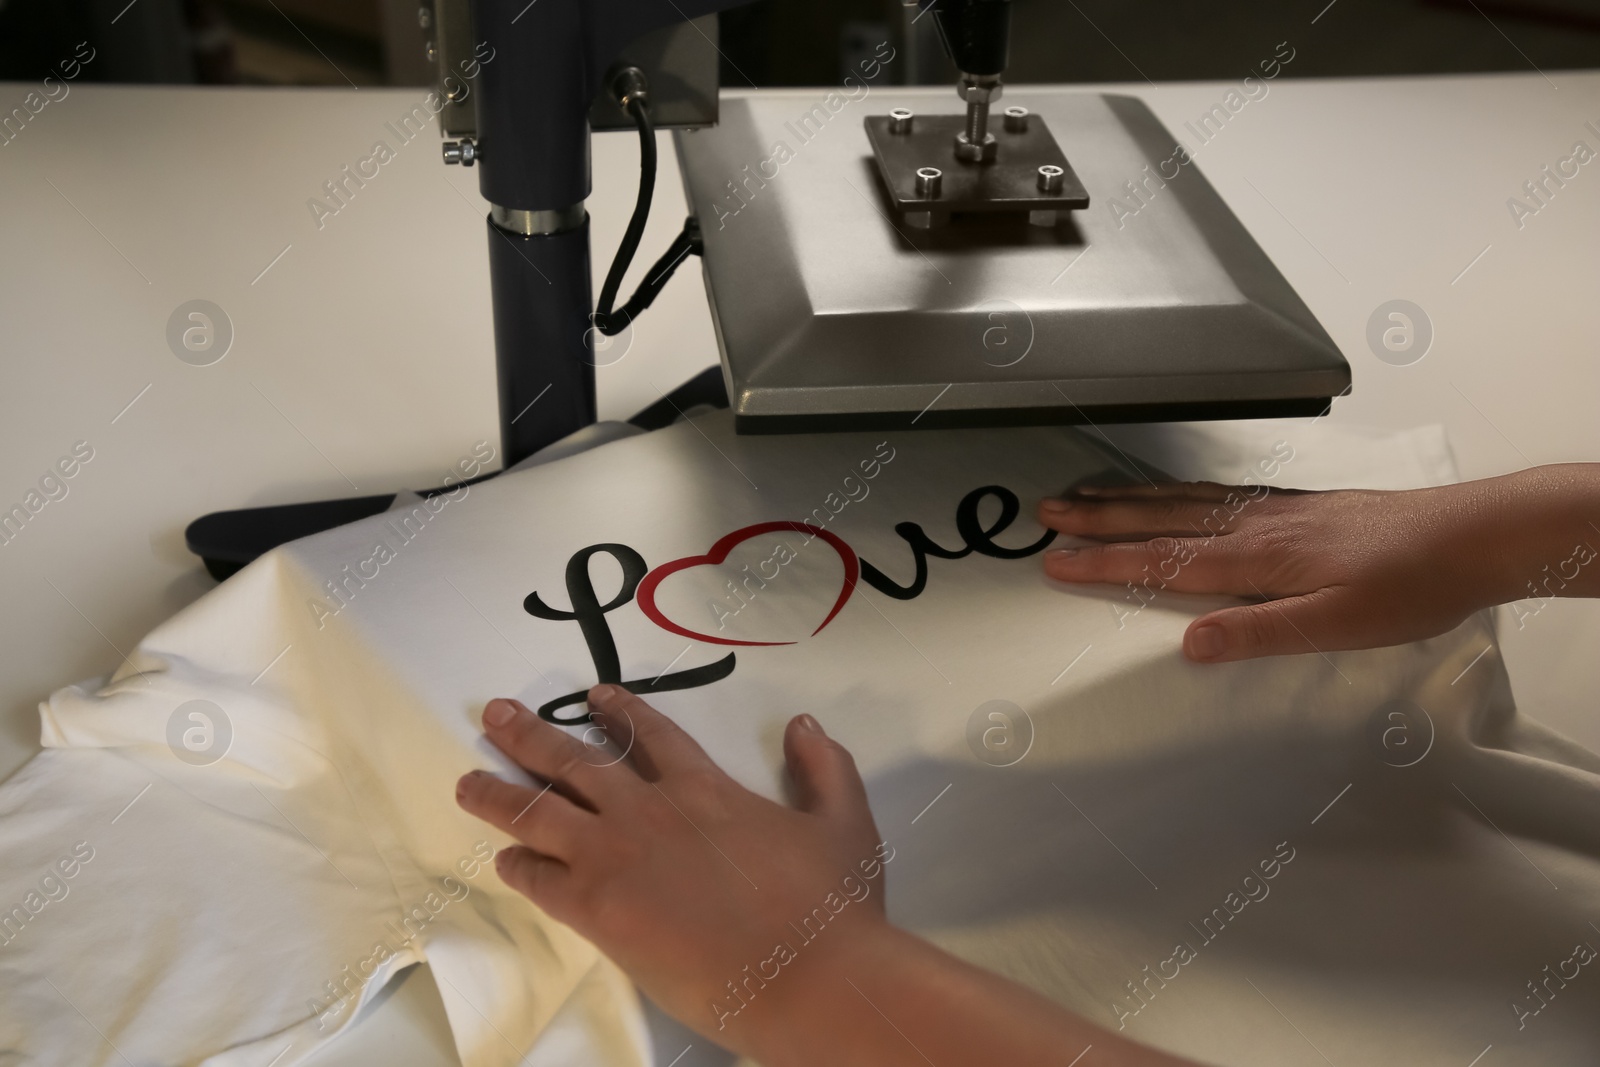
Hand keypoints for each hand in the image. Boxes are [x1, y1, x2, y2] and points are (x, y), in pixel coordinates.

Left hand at [455, 685, 888, 1057]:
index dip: (619, 712)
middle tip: (495, 714)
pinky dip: (518, 864)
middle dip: (530, 733)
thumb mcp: (845, 822)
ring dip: (500, 793)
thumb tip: (805, 724)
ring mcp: (618, 857)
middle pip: (575, 760)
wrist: (806, 973)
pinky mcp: (599, 909)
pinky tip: (502, 857)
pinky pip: (541, 879)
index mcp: (705, 788)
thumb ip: (824, 767)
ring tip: (467, 781)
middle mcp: (651, 810)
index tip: (594, 696)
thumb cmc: (831, 905)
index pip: (651, 735)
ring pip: (541, 812)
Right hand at [1034, 480, 1507, 662]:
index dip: (1105, 564)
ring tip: (1087, 496)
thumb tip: (1192, 642)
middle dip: (1099, 519)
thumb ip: (1261, 631)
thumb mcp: (1337, 624)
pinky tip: (1172, 493)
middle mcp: (1256, 526)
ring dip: (1129, 500)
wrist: (1470, 536)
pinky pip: (1214, 493)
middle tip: (1049, 513)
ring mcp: (1274, 511)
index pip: (1164, 562)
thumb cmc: (1412, 583)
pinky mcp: (1296, 506)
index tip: (1058, 563)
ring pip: (1183, 501)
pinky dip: (1176, 491)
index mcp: (1258, 558)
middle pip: (1160, 520)